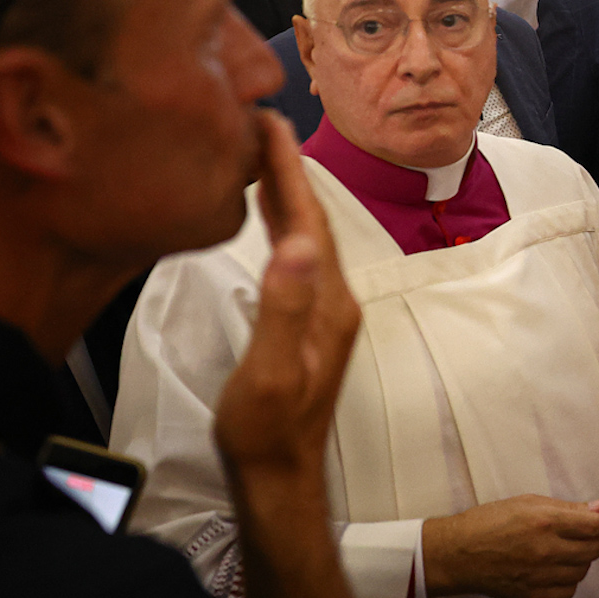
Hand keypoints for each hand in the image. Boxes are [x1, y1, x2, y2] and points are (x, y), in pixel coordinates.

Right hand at [214, 112, 360, 478]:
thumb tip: (298, 246)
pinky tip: (271, 224)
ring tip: (263, 156)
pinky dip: (283, 227)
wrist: (280, 476)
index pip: (309, 219)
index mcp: (328, 302)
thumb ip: (285, 306)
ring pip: (307, 236)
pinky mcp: (309, 324)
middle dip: (288, 168)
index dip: (287, 168)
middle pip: (312, 220)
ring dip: (287, 194)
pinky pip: (298, 257)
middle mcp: (335, 301)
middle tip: (263, 121)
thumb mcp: (273, 369)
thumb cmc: (268, 430)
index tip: (269, 121)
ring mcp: (324, 313)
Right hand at [422, 494, 598, 597]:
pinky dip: (569, 580)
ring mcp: (541, 576)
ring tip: (570, 550)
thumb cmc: (490, 521)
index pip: (595, 526)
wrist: (458, 554)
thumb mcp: (528, 503)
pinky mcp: (533, 596)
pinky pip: (567, 592)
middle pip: (594, 550)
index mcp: (547, 522)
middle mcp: (548, 551)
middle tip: (595, 533)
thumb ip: (566, 508)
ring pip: (583, 571)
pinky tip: (559, 570)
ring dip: (584, 560)